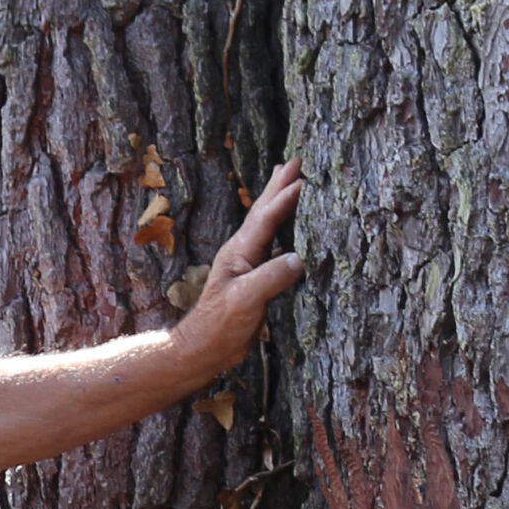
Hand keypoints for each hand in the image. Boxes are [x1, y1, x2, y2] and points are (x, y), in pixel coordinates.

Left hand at [172, 158, 304, 381]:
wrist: (203, 349)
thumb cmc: (219, 326)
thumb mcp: (245, 301)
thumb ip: (271, 278)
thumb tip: (299, 259)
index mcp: (239, 251)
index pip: (266, 217)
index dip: (286, 197)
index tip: (306, 176)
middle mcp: (242, 251)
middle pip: (263, 210)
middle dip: (279, 185)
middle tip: (294, 159)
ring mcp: (247, 263)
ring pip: (266, 223)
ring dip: (278, 200)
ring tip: (287, 179)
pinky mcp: (253, 277)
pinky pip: (272, 242)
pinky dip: (282, 226)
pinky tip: (287, 225)